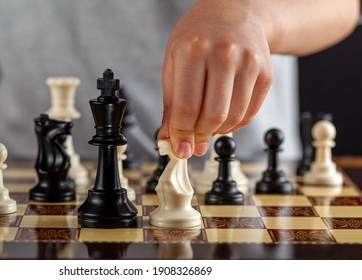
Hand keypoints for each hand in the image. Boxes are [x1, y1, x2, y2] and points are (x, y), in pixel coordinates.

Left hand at [158, 0, 273, 158]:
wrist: (234, 12)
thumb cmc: (198, 36)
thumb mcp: (174, 63)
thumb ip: (171, 105)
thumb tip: (170, 141)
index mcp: (192, 50)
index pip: (186, 107)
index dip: (181, 134)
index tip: (178, 148)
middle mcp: (223, 54)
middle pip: (212, 116)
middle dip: (199, 136)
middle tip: (193, 140)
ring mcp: (249, 62)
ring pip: (233, 118)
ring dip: (217, 132)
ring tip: (206, 126)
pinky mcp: (265, 72)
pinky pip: (249, 114)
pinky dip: (233, 125)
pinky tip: (223, 117)